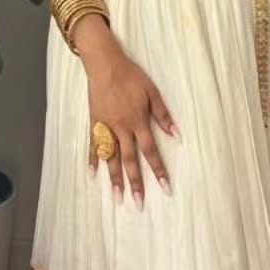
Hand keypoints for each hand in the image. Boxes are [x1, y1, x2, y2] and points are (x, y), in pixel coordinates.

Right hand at [84, 44, 176, 207]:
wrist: (104, 64)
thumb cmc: (130, 76)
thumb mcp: (152, 92)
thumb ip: (163, 115)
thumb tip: (176, 134)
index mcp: (137, 121)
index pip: (150, 151)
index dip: (158, 170)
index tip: (165, 187)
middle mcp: (121, 128)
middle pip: (129, 160)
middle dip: (135, 183)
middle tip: (138, 204)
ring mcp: (106, 127)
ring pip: (111, 158)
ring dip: (114, 178)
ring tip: (117, 197)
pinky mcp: (94, 123)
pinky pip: (93, 145)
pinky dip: (93, 160)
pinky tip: (93, 174)